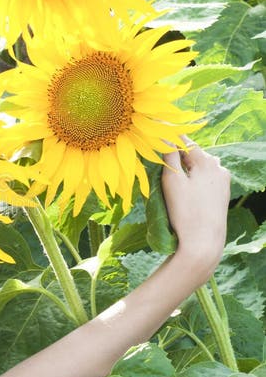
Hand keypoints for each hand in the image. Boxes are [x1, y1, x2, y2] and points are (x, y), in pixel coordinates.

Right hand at [161, 139, 230, 280]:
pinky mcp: (222, 194)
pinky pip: (206, 178)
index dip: (169, 137)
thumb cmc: (185, 212)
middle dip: (177, 155)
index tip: (154, 135)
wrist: (203, 242)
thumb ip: (168, 155)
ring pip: (200, 166)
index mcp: (206, 162)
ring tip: (171, 177)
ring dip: (186, 167)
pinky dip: (195, 178)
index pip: (184, 141)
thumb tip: (163, 134)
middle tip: (159, 160)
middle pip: (193, 154)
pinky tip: (186, 189)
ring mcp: (223, 181)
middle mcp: (218, 167)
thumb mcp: (172, 180)